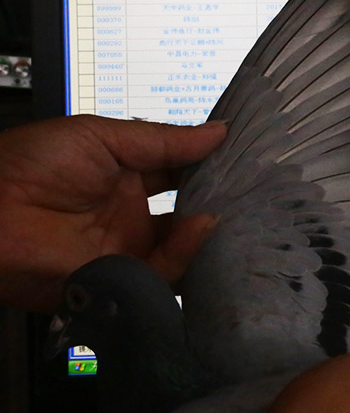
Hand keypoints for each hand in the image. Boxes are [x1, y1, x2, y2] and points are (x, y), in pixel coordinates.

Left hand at [0, 115, 225, 311]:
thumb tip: (220, 132)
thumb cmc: (33, 164)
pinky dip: (188, 250)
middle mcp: (132, 216)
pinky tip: (200, 226)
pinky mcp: (123, 279)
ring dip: (209, 227)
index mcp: (126, 177)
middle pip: (189, 211)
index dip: (211, 165)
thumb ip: (165, 140)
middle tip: (252, 187)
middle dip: (219, 200)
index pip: (181, 173)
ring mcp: (129, 249)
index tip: (245, 157)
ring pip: (185, 246)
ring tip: (231, 207)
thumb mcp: (103, 137)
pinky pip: (166, 271)